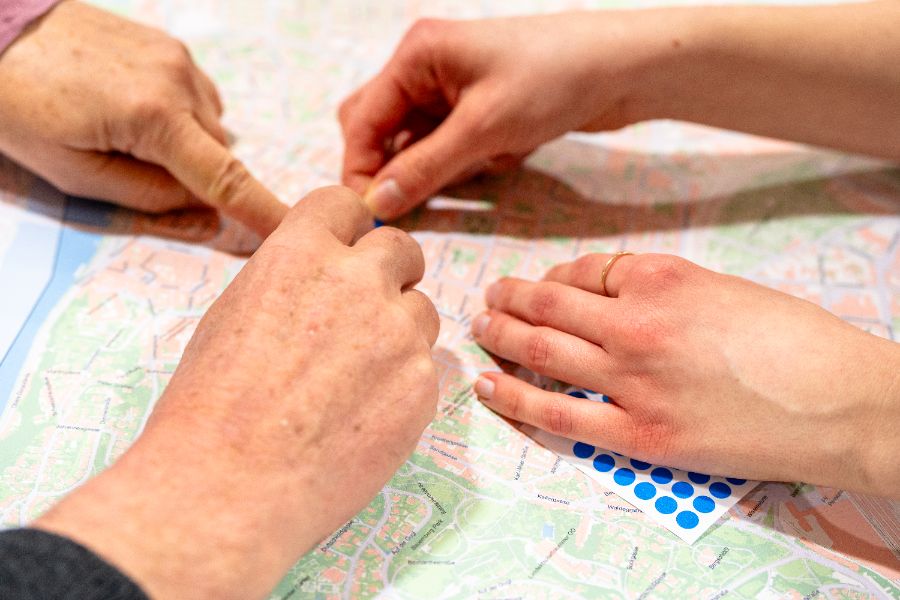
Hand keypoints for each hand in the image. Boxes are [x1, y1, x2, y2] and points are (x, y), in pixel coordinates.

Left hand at [0, 1, 285, 235]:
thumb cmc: (21, 105)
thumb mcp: (75, 173)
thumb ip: (148, 198)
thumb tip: (205, 212)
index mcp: (153, 117)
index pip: (225, 178)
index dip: (263, 211)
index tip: (293, 231)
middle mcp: (178, 82)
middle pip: (219, 153)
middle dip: (196, 176)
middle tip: (137, 171)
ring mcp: (178, 59)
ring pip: (212, 126)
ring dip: (189, 145)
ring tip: (128, 134)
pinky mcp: (171, 46)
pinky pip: (199, 98)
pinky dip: (182, 117)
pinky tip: (138, 110)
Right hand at [33, 187, 439, 598]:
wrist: (227, 484)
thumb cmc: (210, 407)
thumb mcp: (234, 314)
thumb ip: (287, 280)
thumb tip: (318, 275)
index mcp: (300, 252)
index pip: (345, 205)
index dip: (349, 230)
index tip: (350, 251)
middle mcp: (357, 280)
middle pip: (401, 249)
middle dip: (391, 272)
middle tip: (371, 310)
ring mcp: (396, 331)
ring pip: (421, 311)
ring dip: (400, 332)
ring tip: (356, 380)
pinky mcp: (421, 383)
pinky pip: (426, 366)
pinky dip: (405, 383)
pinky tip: (366, 416)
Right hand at [340, 4, 899, 220]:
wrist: (624, 68)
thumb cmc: (554, 79)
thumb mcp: (484, 128)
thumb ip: (425, 168)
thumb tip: (376, 204)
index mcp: (417, 56)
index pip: (362, 120)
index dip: (361, 169)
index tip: (371, 215)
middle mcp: (426, 69)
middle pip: (381, 130)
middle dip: (394, 168)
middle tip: (415, 202)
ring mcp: (452, 90)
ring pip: (416, 144)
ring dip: (435, 167)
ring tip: (480, 166)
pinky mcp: (478, 110)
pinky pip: (449, 147)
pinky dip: (465, 163)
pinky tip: (503, 155)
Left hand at [470, 253, 899, 496]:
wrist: (842, 403)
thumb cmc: (796, 341)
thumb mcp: (723, 289)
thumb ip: (661, 290)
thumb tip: (612, 296)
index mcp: (661, 277)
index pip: (581, 270)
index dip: (551, 277)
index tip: (540, 284)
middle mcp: (635, 322)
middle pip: (548, 304)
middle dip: (509, 298)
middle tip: (489, 299)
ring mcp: (632, 380)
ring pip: (542, 351)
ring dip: (501, 337)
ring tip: (482, 330)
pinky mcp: (638, 435)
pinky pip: (557, 414)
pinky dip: (514, 398)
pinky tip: (488, 386)